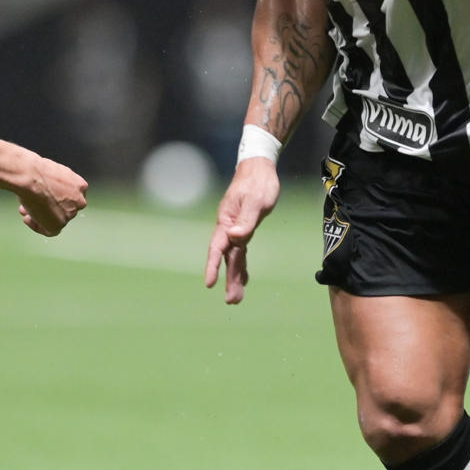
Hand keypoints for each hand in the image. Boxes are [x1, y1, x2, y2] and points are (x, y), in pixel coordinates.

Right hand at [14, 155, 88, 235]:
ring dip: (40, 216)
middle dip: (47, 206)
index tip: (45, 195)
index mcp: (81, 186)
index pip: (71, 196)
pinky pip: (51, 231)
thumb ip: (57, 185)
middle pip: (63, 208)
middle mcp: (79, 202)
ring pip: (56, 219)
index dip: (56, 197)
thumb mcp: (55, 173)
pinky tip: (28, 219)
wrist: (31, 178)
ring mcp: (70, 214)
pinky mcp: (59, 224)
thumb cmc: (38, 171)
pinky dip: (38, 227)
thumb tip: (48, 190)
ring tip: (25, 209)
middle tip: (33, 203)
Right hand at [205, 159, 282, 303]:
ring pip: (234, 258)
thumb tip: (235, 237)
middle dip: (228, 280)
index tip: (210, 283)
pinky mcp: (244, 229)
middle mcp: (228, 227)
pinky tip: (244, 279)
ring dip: (235, 277)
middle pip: (227, 258)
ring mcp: (235, 229)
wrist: (259, 168)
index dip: (214, 266)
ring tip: (235, 299)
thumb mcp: (256, 201)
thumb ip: (246, 221)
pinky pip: (240, 252)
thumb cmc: (258, 183)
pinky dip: (241, 266)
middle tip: (231, 301)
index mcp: (227, 221)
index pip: (218, 247)